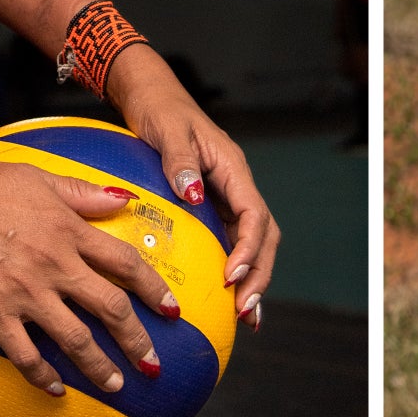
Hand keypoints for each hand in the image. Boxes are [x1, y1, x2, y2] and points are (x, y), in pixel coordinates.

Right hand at [0, 151, 179, 394]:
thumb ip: (84, 193)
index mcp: (71, 232)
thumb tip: (124, 199)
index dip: (155, 289)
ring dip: (100, 367)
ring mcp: (26, 294)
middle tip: (153, 363)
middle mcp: (56, 267)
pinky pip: (25, 354)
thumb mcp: (40, 178)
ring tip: (116, 384)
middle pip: (111, 309)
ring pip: (75, 339)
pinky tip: (56, 389)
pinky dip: (43, 376)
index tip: (172, 309)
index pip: (126, 265)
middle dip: (137, 340)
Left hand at [106, 46, 279, 331]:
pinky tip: (227, 301)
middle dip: (259, 275)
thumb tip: (192, 195)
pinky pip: (232, 242)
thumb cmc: (160, 111)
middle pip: (265, 238)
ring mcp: (228, 198)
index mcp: (234, 170)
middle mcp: (238, 187)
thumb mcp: (168, 131)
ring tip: (246, 317)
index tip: (233, 276)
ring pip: (254, 244)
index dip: (249, 249)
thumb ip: (179, 162)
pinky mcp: (214, 207)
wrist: (152, 98)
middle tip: (245, 311)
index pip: (254, 216)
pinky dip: (236, 271)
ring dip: (253, 279)